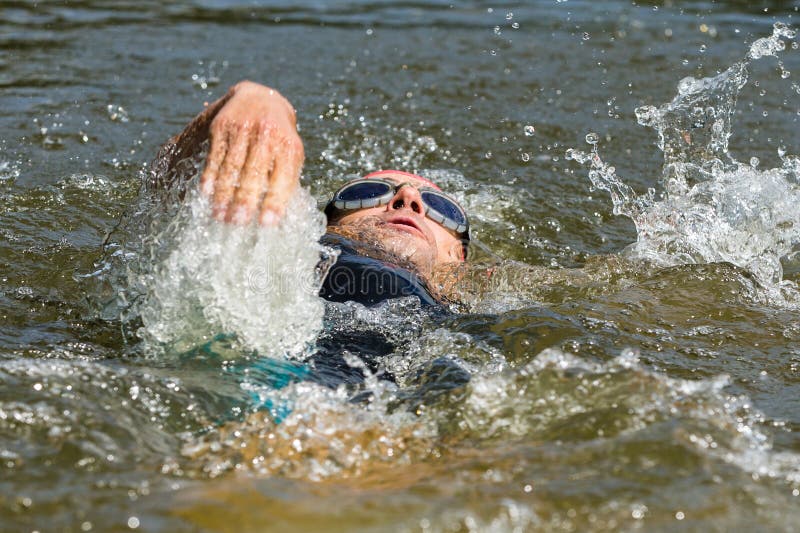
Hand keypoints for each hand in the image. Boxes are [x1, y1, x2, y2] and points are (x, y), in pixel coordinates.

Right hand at [199, 81, 303, 224]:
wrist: (261, 98)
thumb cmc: (279, 138)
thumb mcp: (290, 154)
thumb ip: (287, 181)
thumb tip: (279, 218)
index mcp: (289, 146)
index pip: (283, 179)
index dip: (275, 202)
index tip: (266, 224)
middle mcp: (267, 135)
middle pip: (254, 173)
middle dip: (245, 200)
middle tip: (237, 223)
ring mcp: (243, 129)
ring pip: (232, 167)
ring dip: (224, 194)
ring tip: (219, 216)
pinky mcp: (223, 127)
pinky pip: (215, 156)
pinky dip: (210, 176)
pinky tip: (205, 194)